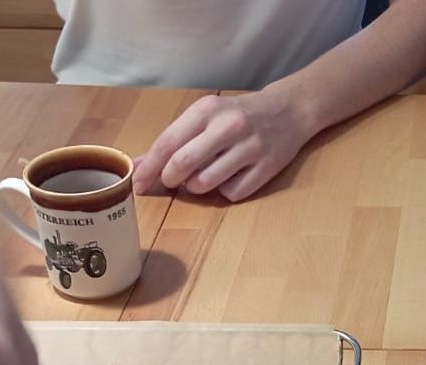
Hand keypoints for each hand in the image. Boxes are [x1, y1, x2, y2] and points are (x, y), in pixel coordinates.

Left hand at [135, 90, 313, 202]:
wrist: (288, 110)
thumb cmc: (238, 115)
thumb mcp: (205, 116)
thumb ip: (173, 139)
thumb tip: (138, 164)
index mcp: (207, 110)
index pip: (168, 143)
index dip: (149, 168)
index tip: (137, 185)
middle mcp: (229, 126)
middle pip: (183, 164)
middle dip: (170, 179)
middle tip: (172, 180)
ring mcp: (250, 148)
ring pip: (206, 183)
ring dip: (196, 187)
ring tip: (203, 176)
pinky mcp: (267, 168)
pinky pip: (232, 193)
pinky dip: (224, 191)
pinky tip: (230, 177)